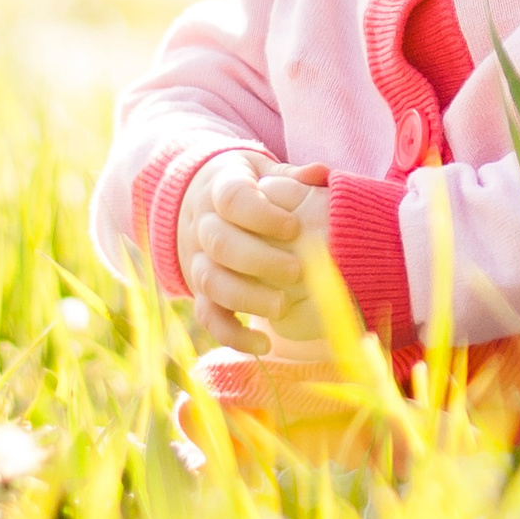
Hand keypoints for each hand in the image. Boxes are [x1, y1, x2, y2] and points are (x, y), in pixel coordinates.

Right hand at [178, 152, 328, 354]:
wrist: (198, 203)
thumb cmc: (247, 188)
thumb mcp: (262, 173)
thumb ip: (291, 176)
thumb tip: (322, 174)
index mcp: (219, 189)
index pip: (231, 199)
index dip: (261, 214)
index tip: (293, 227)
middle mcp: (201, 226)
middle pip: (219, 242)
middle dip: (258, 259)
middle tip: (297, 271)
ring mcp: (196, 261)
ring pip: (210, 281)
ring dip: (245, 297)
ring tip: (283, 307)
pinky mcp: (198, 292)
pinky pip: (208, 316)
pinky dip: (232, 334)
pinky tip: (264, 345)